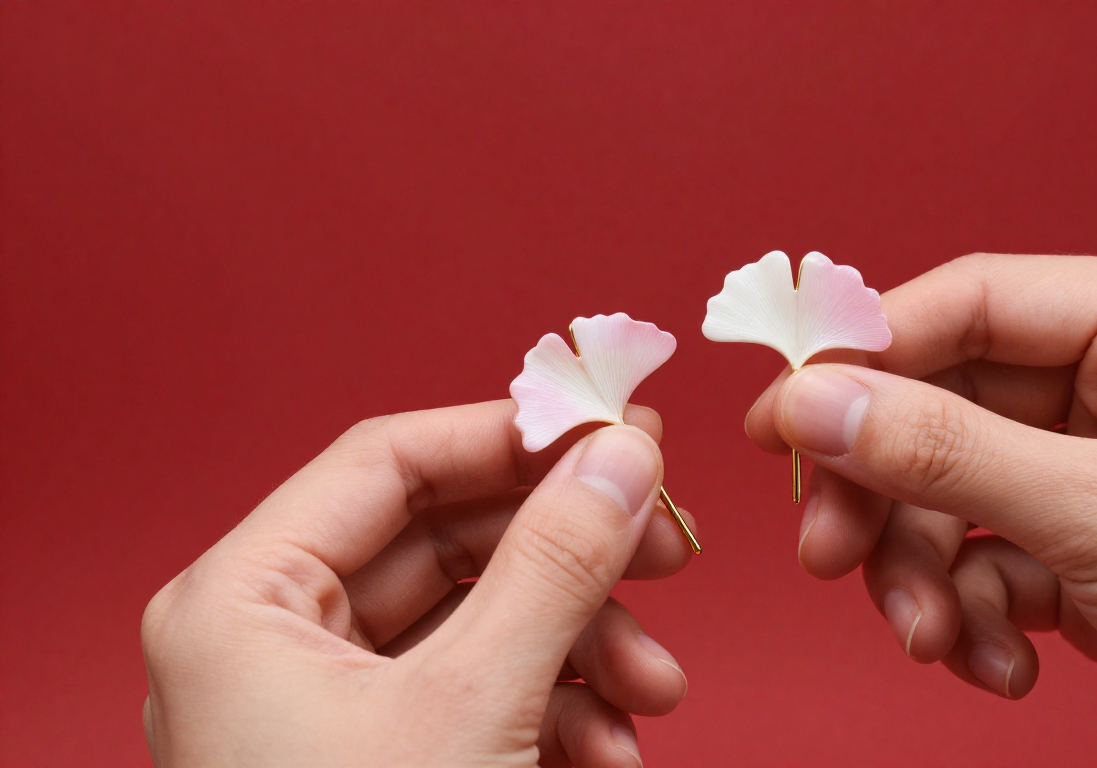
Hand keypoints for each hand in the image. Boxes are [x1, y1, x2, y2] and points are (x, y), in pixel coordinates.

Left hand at [142, 401, 695, 766]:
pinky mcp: (378, 759)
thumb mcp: (474, 709)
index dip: (512, 436)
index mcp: (244, 602)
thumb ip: (554, 566)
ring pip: (480, 624)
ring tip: (656, 692)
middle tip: (668, 547)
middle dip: (571, 559)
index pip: (389, 460)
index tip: (617, 432)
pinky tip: (612, 751)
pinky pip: (480, 695)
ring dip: (583, 649)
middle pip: (449, 543)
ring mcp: (327, 707)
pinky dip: (559, 712)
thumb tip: (621, 456)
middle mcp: (275, 640)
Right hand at [747, 254, 1096, 767]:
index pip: (970, 303)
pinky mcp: (1093, 553)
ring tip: (936, 640)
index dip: (866, 356)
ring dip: (927, 573)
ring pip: (954, 494)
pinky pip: (990, 561)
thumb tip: (813, 403)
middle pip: (945, 406)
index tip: (782, 419)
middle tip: (831, 553)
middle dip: (888, 493)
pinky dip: (976, 616)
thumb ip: (946, 453)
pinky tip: (1004, 667)